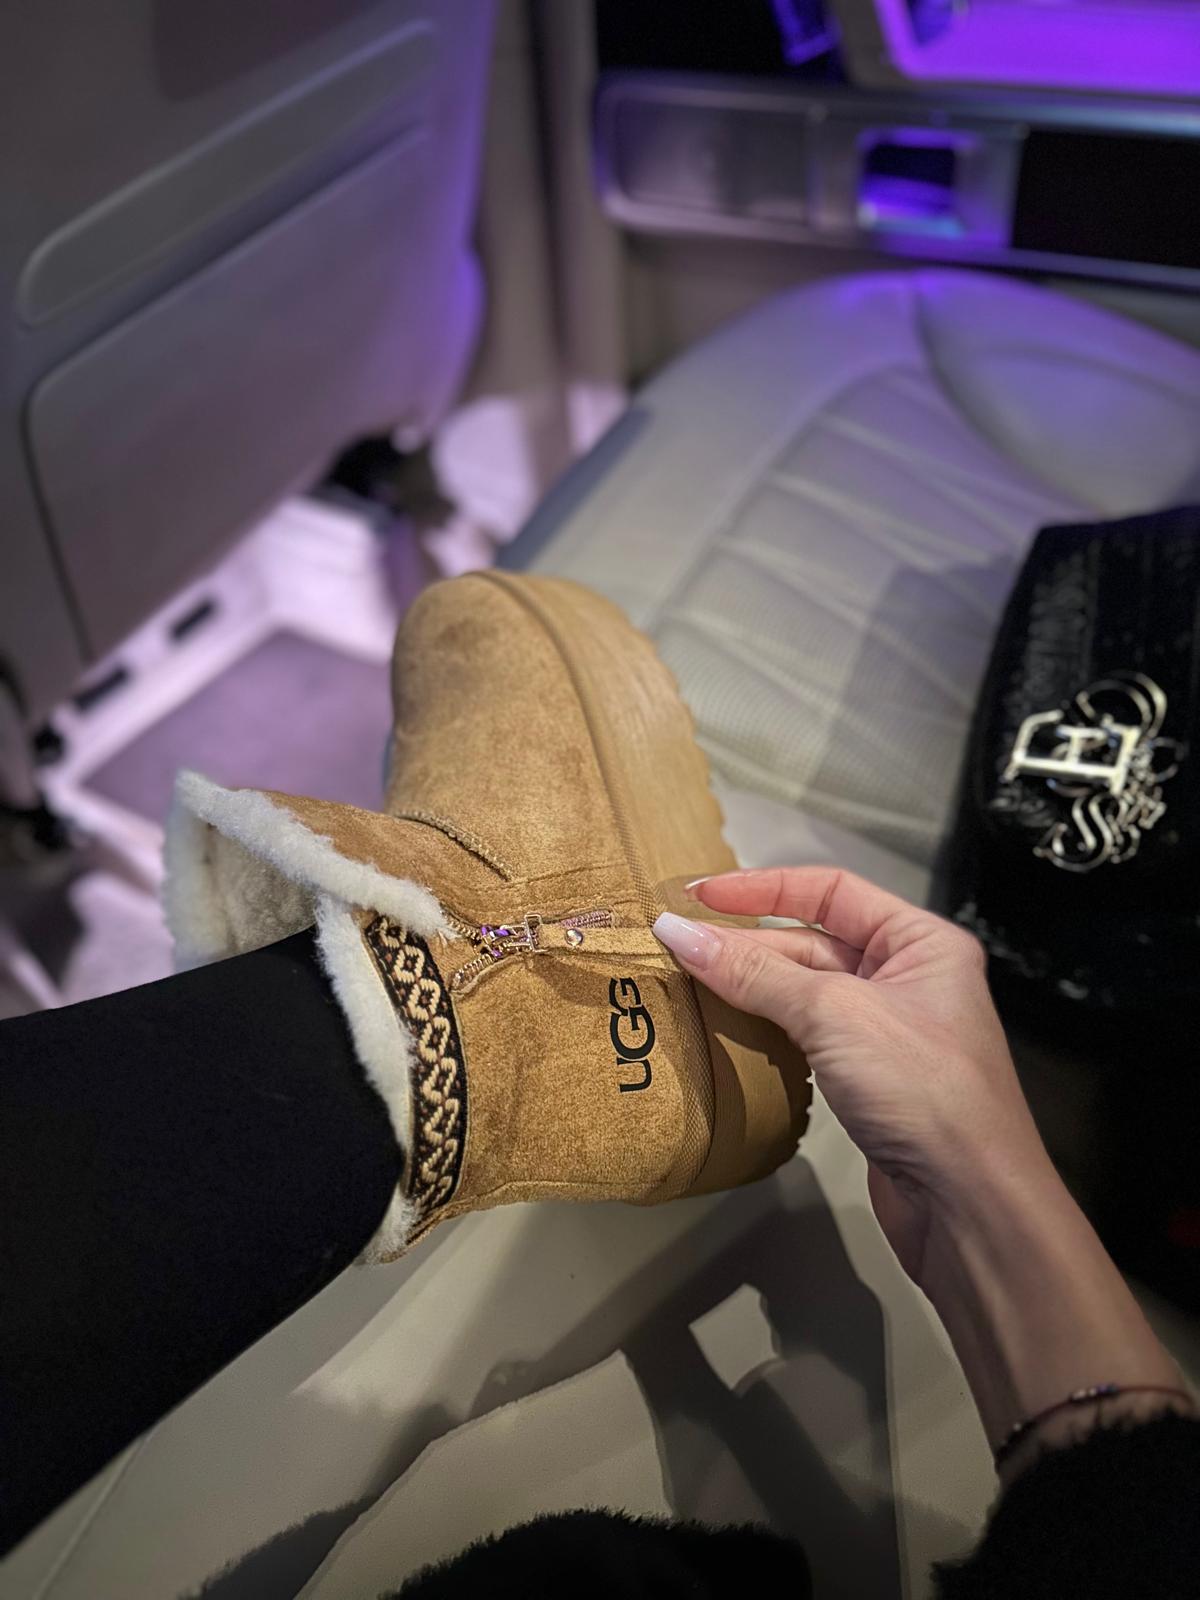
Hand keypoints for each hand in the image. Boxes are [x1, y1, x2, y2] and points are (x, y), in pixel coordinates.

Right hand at [655, 867, 1191, 1466]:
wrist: (970, 1203)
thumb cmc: (916, 1085)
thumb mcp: (833, 1015)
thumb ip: (752, 972)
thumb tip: (673, 931)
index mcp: (920, 941)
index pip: (830, 890)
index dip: (760, 887)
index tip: (695, 894)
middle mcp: (908, 976)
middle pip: (812, 942)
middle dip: (746, 944)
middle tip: (674, 950)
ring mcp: (889, 1032)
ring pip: (805, 993)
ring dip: (750, 988)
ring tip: (685, 985)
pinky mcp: (870, 1081)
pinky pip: (807, 1036)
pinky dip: (766, 1030)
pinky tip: (724, 1032)